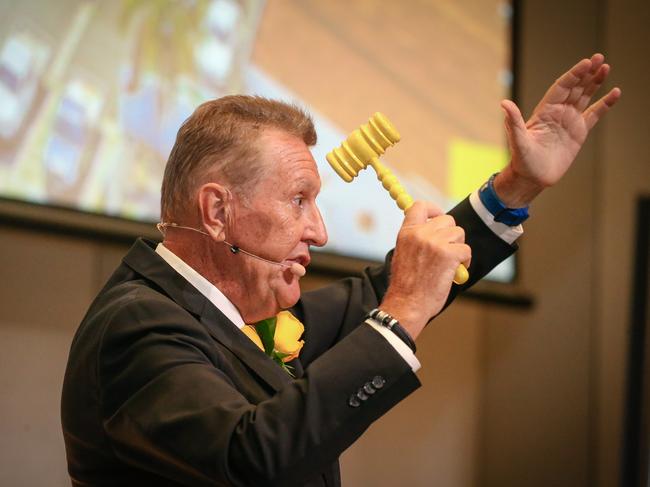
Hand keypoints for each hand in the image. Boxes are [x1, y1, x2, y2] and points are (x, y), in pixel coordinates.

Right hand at [380, 202, 470, 339]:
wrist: (407, 304)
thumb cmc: (406, 285)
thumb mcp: (403, 254)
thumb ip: (416, 238)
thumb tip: (433, 229)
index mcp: (407, 232)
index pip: (421, 206)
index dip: (434, 209)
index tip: (438, 217)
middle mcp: (420, 234)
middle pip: (447, 220)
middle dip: (451, 234)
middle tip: (448, 249)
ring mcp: (435, 243)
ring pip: (459, 234)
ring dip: (458, 248)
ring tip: (449, 264)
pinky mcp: (449, 255)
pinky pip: (466, 250)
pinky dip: (464, 261)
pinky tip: (455, 271)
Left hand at [495, 53, 621, 206]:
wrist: (532, 178)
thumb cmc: (522, 160)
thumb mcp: (518, 141)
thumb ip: (514, 121)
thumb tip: (504, 103)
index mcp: (545, 111)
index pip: (561, 87)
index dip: (574, 75)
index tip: (586, 63)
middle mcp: (558, 112)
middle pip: (575, 88)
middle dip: (587, 73)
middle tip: (600, 58)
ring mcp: (569, 121)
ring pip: (585, 96)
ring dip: (595, 82)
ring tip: (606, 67)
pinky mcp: (579, 132)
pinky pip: (594, 114)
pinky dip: (605, 104)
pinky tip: (615, 93)